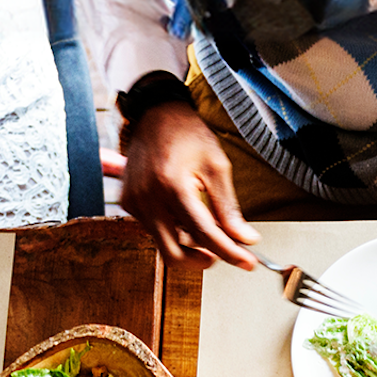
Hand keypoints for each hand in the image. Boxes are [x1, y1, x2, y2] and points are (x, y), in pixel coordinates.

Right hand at [119, 102, 259, 270]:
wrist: (156, 114)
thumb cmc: (187, 135)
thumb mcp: (217, 167)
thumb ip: (229, 208)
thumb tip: (245, 239)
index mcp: (172, 187)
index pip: (204, 235)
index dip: (230, 253)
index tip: (248, 262)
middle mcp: (148, 198)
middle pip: (175, 254)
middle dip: (202, 260)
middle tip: (224, 254)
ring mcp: (134, 202)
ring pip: (164, 243)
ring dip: (189, 244)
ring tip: (207, 224)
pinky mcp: (128, 203)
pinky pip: (154, 230)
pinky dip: (174, 230)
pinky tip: (187, 214)